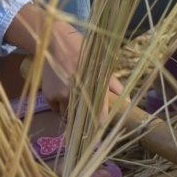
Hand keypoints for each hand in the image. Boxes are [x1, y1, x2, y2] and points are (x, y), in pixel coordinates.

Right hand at [5, 4, 124, 120]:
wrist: (56, 43)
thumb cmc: (86, 54)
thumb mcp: (105, 68)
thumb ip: (116, 88)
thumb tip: (127, 105)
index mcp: (96, 87)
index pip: (100, 117)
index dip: (101, 126)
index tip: (103, 132)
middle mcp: (78, 95)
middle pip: (83, 120)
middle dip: (86, 121)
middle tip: (88, 115)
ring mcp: (62, 96)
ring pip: (69, 116)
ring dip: (74, 112)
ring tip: (75, 98)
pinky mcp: (49, 96)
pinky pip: (57, 109)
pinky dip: (61, 105)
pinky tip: (64, 91)